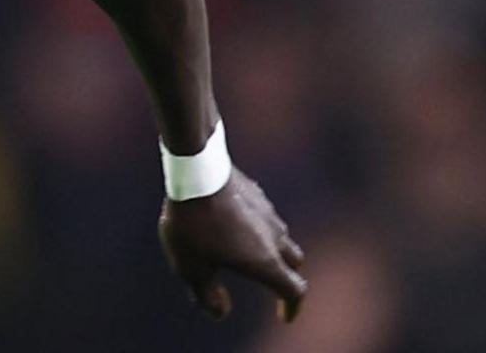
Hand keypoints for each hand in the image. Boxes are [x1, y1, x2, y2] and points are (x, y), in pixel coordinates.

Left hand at [158, 170, 306, 322]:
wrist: (195, 170)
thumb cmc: (193, 224)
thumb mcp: (191, 268)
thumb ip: (206, 295)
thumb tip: (221, 311)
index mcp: (266, 261)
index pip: (294, 290)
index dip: (292, 307)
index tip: (283, 316)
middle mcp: (275, 237)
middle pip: (294, 262)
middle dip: (285, 276)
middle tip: (270, 284)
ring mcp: (268, 211)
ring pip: (280, 236)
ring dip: (271, 249)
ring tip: (244, 253)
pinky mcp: (256, 192)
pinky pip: (264, 216)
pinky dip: (257, 228)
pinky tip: (234, 225)